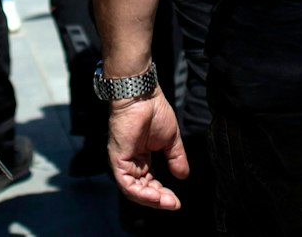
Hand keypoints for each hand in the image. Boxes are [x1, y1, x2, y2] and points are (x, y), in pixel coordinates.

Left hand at [107, 91, 186, 210]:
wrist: (142, 96)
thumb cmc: (154, 111)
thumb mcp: (170, 140)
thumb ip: (176, 159)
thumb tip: (183, 177)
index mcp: (141, 159)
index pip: (150, 184)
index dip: (163, 194)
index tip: (177, 201)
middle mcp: (131, 163)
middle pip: (142, 190)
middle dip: (159, 200)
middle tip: (174, 204)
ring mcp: (122, 162)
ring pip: (134, 191)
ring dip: (151, 200)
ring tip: (167, 202)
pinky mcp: (117, 160)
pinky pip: (127, 184)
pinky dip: (141, 194)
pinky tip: (156, 196)